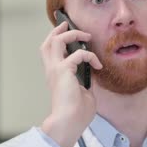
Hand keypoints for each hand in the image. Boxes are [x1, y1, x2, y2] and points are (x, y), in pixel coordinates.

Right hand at [39, 21, 102, 146]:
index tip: (70, 36)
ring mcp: (55, 69)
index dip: (58, 41)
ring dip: (72, 35)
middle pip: (48, 43)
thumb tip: (93, 73)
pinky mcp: (64, 70)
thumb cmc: (76, 114)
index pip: (51, 53)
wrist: (69, 122)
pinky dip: (90, 56)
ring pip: (56, 41)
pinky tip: (98, 65)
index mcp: (55, 76)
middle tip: (68, 24)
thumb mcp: (84, 93)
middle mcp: (52, 70)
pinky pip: (79, 54)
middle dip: (58, 31)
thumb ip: (85, 81)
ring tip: (86, 36)